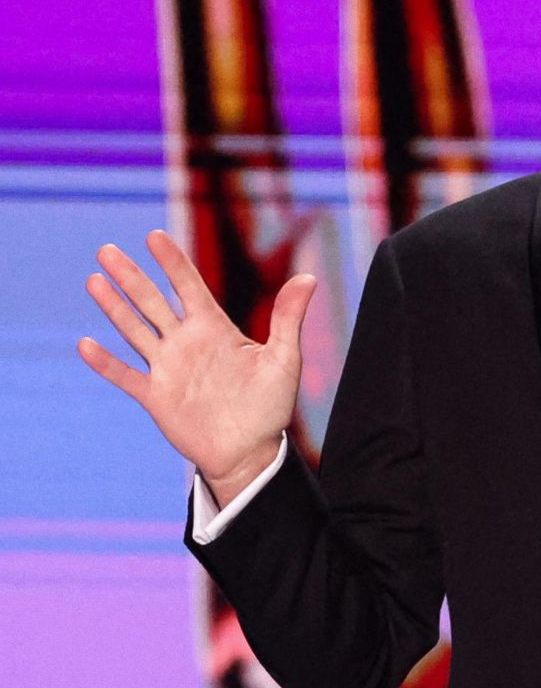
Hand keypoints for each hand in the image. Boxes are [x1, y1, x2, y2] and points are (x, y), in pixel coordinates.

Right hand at [78, 230, 315, 503]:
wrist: (251, 452)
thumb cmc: (270, 405)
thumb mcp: (284, 358)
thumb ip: (288, 317)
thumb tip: (309, 277)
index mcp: (215, 329)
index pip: (189, 286)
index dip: (172, 262)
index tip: (154, 236)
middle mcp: (186, 343)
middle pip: (152, 302)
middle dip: (131, 276)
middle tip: (106, 249)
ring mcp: (168, 368)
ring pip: (134, 330)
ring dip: (114, 307)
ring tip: (94, 280)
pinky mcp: (156, 396)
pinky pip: (126, 376)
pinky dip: (106, 362)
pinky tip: (85, 344)